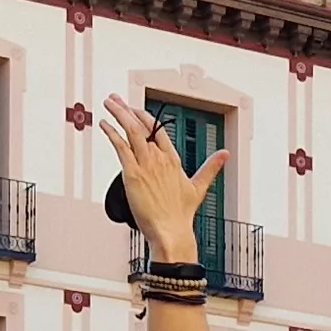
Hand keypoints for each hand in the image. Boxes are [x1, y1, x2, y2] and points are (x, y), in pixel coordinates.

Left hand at [98, 96, 221, 264]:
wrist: (171, 231)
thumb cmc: (181, 215)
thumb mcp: (198, 187)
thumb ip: (211, 168)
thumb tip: (225, 155)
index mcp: (172, 159)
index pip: (157, 129)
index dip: (144, 116)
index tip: (134, 109)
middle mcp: (159, 158)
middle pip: (142, 125)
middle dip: (127, 109)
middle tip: (115, 99)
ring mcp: (146, 164)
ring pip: (131, 130)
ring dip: (118, 114)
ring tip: (109, 103)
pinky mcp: (133, 174)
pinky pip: (120, 147)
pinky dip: (111, 133)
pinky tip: (104, 124)